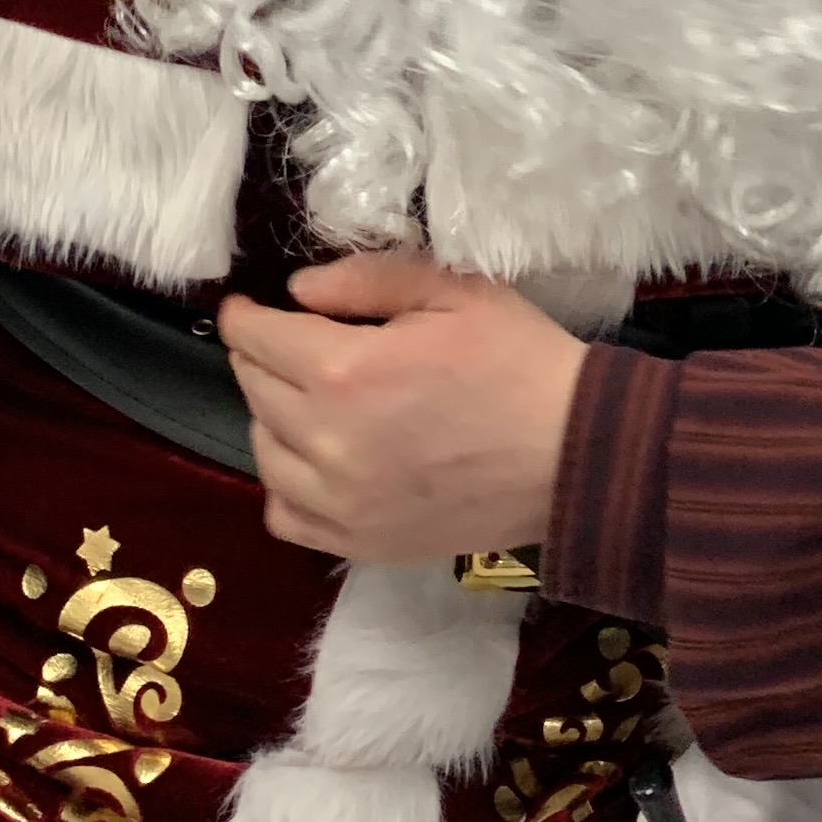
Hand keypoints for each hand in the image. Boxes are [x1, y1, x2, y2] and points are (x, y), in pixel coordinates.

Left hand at [219, 251, 588, 567]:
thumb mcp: (454, 289)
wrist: (575, 454)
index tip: (252, 306)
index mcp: (345, 371)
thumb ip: (367, 279)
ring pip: (262, 451)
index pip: (255, 338)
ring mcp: (338, 502)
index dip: (246, 315)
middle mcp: (326, 442)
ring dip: (272, 417)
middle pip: (253, 389)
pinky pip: (284, 514)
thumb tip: (298, 290)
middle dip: (263, 356)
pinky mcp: (358, 542)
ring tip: (310, 399)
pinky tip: (317, 461)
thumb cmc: (518, 360)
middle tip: (294, 341)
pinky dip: (287, 484)